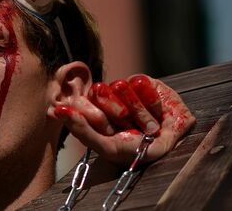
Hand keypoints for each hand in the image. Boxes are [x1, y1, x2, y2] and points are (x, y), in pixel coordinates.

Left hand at [53, 74, 194, 166]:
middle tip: (127, 125)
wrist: (175, 143)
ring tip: (148, 127)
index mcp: (92, 114)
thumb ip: (83, 131)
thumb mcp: (109, 147)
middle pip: (98, 93)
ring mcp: (124, 89)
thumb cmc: (138, 150)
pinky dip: (151, 102)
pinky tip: (158, 114)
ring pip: (120, 87)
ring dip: (138, 112)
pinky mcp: (143, 81)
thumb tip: (57, 110)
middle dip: (115, 111)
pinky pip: (141, 84)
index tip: (93, 120)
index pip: (79, 105)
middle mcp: (106, 99)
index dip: (86, 113)